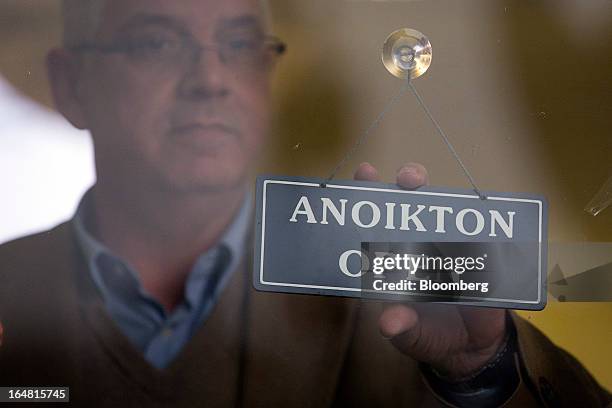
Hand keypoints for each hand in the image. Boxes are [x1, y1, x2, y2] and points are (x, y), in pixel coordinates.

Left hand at [354, 162, 506, 379]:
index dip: (368, 195)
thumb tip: (389, 323)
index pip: (376, 223)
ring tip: (429, 186)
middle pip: (410, 204)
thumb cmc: (430, 335)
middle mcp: (417, 245)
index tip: (365, 173)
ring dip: (437, 195)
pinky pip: (478, 233)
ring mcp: (447, 246)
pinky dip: (478, 220)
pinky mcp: (477, 254)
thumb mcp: (413, 337)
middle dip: (406, 182)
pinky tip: (478, 209)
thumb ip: (403, 329)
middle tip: (408, 178)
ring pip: (442, 210)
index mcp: (392, 261)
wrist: (473, 349)